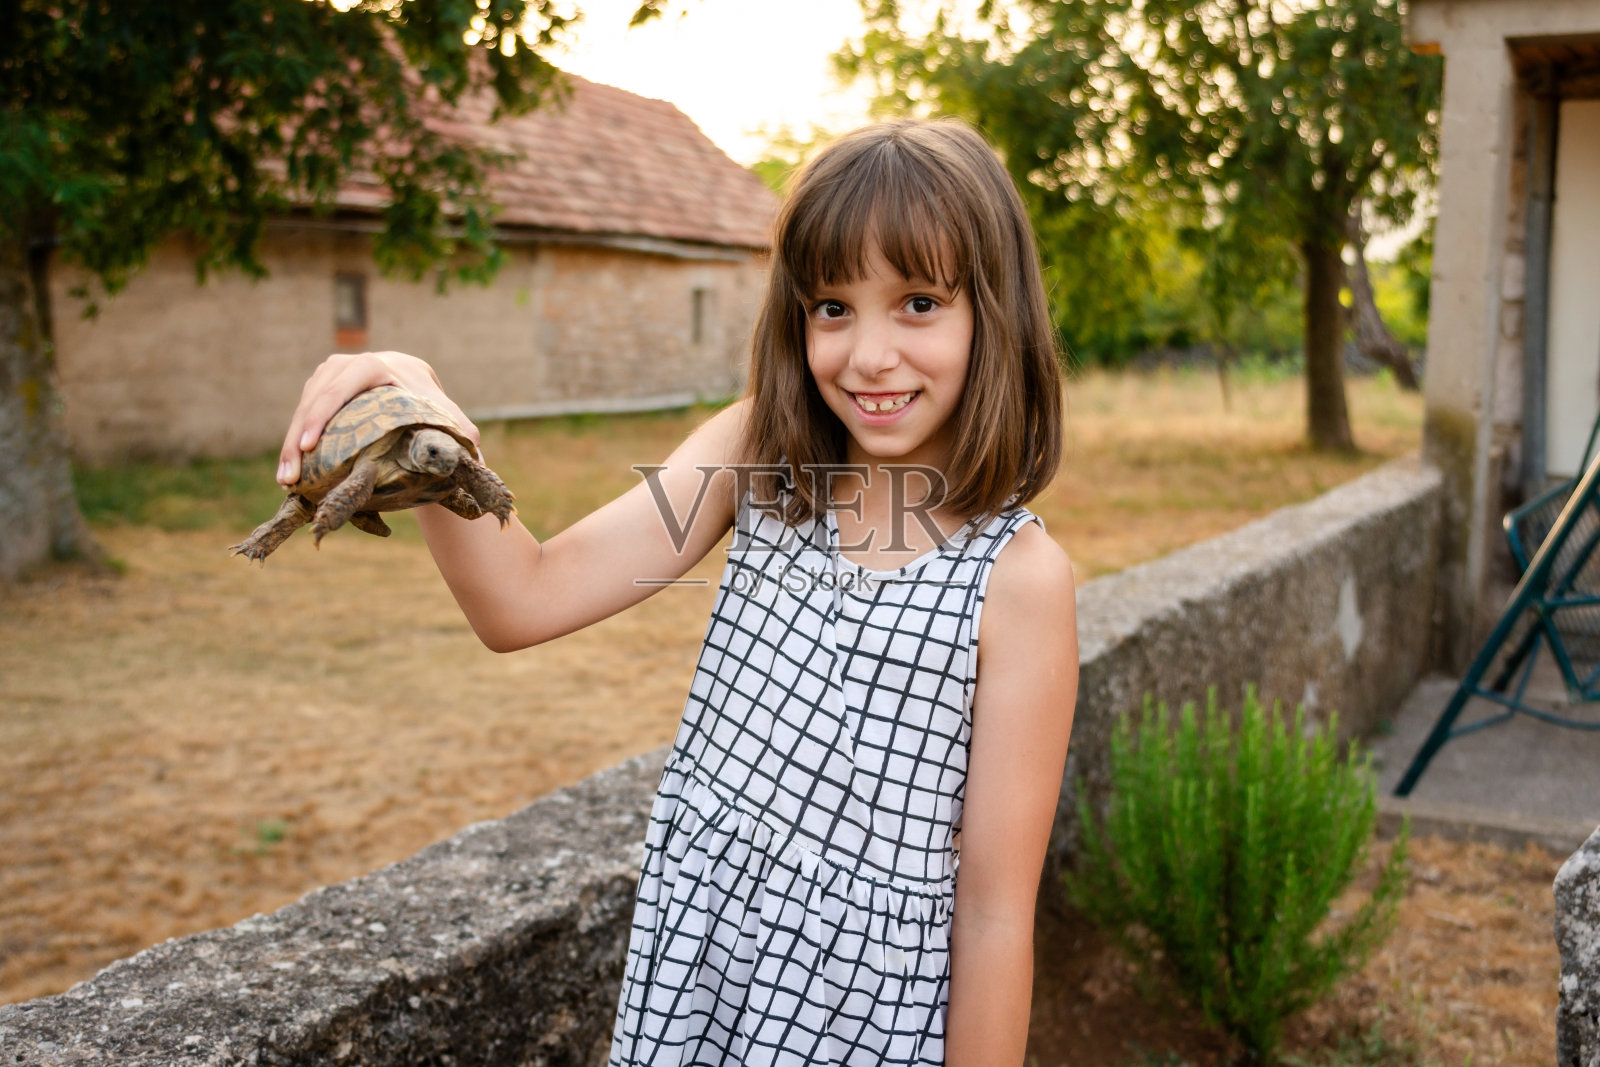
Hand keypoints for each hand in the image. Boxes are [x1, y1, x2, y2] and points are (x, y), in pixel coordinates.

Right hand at [276, 351, 479, 484]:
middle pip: (314, 401)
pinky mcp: (319, 387)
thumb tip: (477, 456)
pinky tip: (288, 471)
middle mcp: (346, 364)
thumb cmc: (432, 404)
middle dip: (296, 439)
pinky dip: (293, 441)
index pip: (341, 388)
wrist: (416, 388)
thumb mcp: (446, 415)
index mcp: (374, 365)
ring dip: (289, 444)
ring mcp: (328, 374)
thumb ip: (462, 432)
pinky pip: (301, 413)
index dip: (321, 416)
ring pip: (302, 408)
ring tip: (285, 479)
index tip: (308, 446)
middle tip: (290, 476)